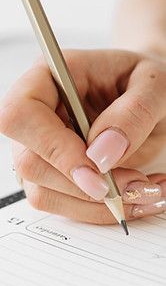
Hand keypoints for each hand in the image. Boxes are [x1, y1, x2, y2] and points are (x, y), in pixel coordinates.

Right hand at [0, 49, 165, 224]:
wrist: (152, 96)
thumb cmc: (145, 80)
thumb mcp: (154, 86)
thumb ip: (133, 113)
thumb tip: (101, 153)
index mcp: (52, 75)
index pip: (22, 113)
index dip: (52, 147)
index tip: (96, 171)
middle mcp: (39, 111)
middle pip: (29, 162)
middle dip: (84, 185)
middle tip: (136, 184)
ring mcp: (41, 146)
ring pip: (44, 192)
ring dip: (96, 204)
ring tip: (144, 189)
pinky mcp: (54, 173)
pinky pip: (63, 205)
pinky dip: (100, 210)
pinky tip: (134, 194)